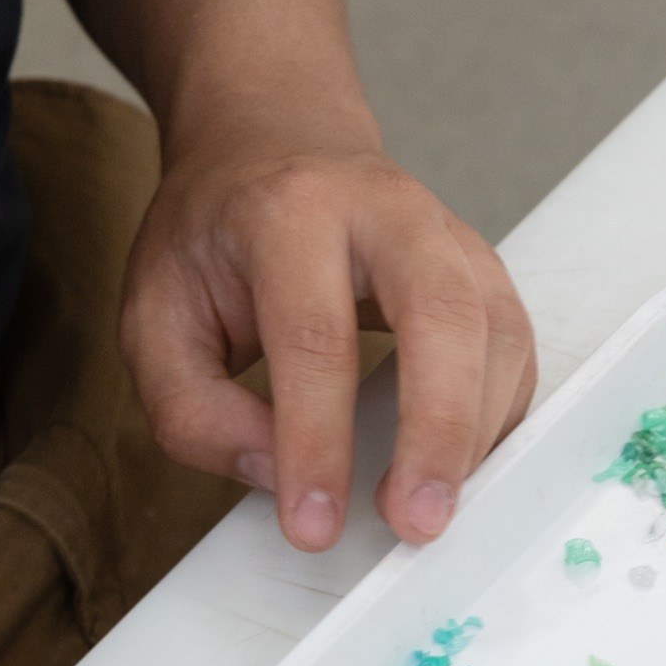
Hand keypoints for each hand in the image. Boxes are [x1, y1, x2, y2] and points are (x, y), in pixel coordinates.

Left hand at [120, 124, 535, 553]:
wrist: (274, 141)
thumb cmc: (214, 235)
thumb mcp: (152, 316)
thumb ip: (192, 409)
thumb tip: (273, 472)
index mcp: (288, 211)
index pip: (314, 335)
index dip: (317, 441)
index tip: (312, 524)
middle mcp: (386, 209)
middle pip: (442, 312)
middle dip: (438, 428)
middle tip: (418, 522)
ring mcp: (449, 233)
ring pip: (496, 329)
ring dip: (475, 431)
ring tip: (432, 506)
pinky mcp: (484, 267)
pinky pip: (513, 346)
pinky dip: (495, 415)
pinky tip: (456, 461)